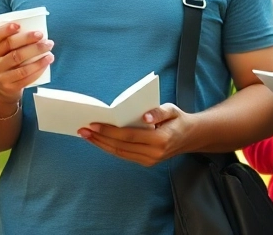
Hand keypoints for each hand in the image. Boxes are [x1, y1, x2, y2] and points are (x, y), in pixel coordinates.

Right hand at [0, 22, 53, 102]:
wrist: (1, 88)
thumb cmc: (9, 64)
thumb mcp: (5, 53)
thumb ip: (16, 43)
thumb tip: (38, 32)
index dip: (7, 30)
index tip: (19, 25)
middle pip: (10, 46)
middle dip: (28, 39)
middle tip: (43, 37)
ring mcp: (1, 75)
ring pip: (19, 62)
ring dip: (37, 55)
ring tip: (49, 50)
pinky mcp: (9, 86)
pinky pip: (25, 77)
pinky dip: (38, 69)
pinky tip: (46, 63)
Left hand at [79, 103, 195, 166]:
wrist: (189, 137)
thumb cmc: (177, 120)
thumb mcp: (172, 110)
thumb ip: (159, 111)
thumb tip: (145, 117)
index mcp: (160, 140)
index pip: (129, 136)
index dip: (110, 131)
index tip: (94, 124)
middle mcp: (153, 154)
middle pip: (120, 146)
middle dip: (100, 138)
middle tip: (83, 129)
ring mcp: (149, 160)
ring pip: (119, 153)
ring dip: (101, 144)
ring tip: (86, 135)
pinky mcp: (146, 162)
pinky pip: (123, 155)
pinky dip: (109, 147)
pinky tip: (98, 140)